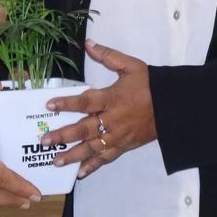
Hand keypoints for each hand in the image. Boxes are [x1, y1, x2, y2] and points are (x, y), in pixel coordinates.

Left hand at [38, 40, 156, 178]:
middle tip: (44, 140)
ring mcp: (117, 136)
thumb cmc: (149, 85)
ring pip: (92, 147)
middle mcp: (112, 120)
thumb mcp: (130, 65)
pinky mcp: (123, 146)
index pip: (85, 102)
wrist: (171, 106)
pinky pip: (106, 158)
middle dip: (63, 135)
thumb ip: (108, 56)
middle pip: (84, 129)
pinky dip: (93, 166)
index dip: (67, 104)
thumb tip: (88, 44)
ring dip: (73, 155)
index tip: (49, 105)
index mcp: (112, 98)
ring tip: (55, 160)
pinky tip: (79, 172)